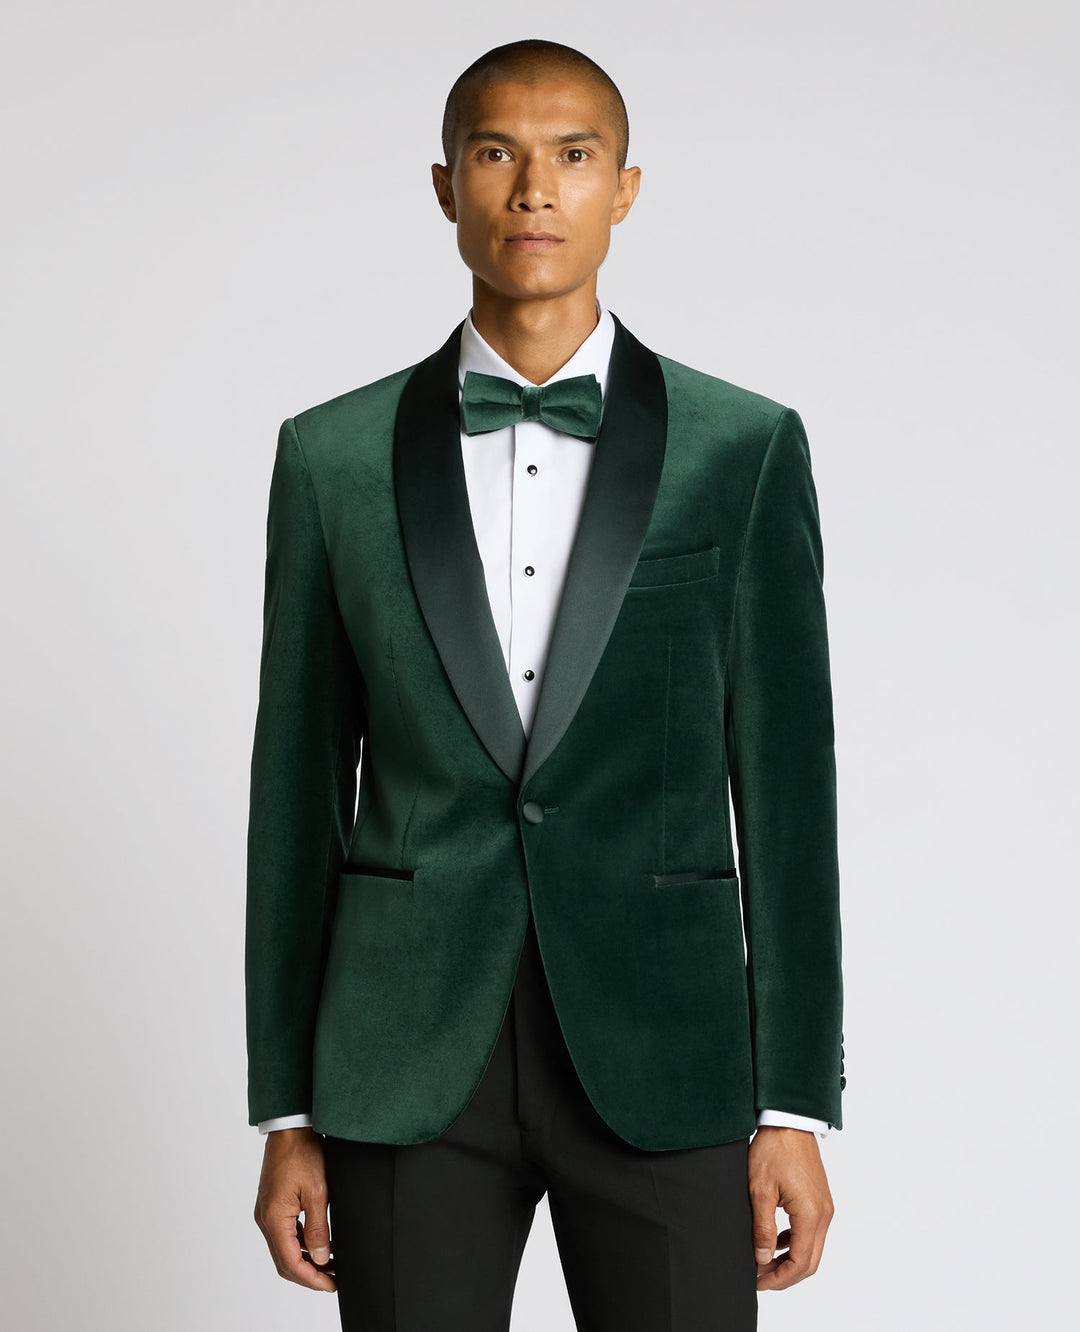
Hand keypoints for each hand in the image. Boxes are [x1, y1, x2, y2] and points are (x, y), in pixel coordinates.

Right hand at [253, 1127, 336, 1292]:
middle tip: (333, 1279)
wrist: (290, 1127)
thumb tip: (322, 1257)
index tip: (331, 1285)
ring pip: (284, 1249)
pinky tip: (319, 1243)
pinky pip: (284, 1233)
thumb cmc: (302, 1152)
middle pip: (284, 1261)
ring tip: (331, 1264)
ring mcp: (266, 1212)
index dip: (312, 1278)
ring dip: (305, 1259)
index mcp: (274, 1218)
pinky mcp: (271, 1205)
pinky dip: (300, 1244)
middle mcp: (265, 1219)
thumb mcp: (318, 1191)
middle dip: (309, 1274)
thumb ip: (319, 1228)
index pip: (291, 1263)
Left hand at [748, 1125, 833, 1290]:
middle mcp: (823, 1213)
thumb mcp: (760, 1190)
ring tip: (764, 1261)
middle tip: (760, 1277)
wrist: (789, 1121)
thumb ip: (762, 1228)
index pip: (800, 1262)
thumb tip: (762, 1258)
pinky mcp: (820, 1199)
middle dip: (785, 1274)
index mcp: (811, 1214)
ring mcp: (824, 1207)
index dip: (779, 1278)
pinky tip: (776, 1241)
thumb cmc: (774, 1150)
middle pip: (810, 1261)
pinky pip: (811, 1232)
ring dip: (790, 1259)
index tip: (758, 1281)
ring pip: (811, 1248)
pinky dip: (795, 1243)